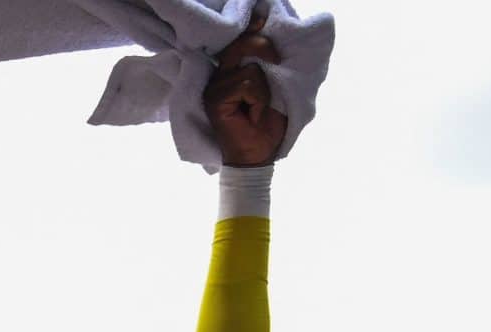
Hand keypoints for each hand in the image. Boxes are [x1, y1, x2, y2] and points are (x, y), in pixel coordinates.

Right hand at [206, 13, 287, 167]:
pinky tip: (253, 115)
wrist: (259, 156)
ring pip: (250, 68)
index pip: (238, 42)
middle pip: (242, 45)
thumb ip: (268, 66)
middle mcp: (219, 77)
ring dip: (265, 90)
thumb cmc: (268, 124)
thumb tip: (272, 39)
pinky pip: (248, 83)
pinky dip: (259, 100)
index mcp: (231, 73)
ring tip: (259, 108)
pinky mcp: (215, 99)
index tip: (261, 16)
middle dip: (264, 48)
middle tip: (276, 64)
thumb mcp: (274, 88)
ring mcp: (214, 88)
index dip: (251, 29)